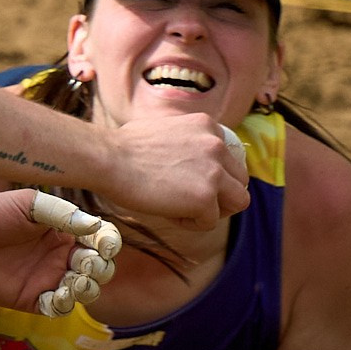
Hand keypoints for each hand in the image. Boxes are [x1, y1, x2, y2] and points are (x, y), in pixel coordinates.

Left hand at [0, 189, 105, 312]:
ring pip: (84, 291)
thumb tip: (95, 225)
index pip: (99, 240)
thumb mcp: (30, 205)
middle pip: (98, 269)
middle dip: (99, 268)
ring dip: (87, 288)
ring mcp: (47, 279)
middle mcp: (60, 257)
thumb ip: (63, 215)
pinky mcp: (31, 299)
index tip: (104, 245)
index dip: (108, 243)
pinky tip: (55, 294)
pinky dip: (64, 304)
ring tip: (73, 281)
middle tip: (83, 264)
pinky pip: (58, 308)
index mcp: (64, 232)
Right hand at [101, 114, 247, 231]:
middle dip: (222, 195)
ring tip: (187, 211)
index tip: (194, 183)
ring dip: (215, 210)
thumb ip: (186, 141)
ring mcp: (214, 171)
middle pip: (241, 179)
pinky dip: (191, 223)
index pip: (230, 157)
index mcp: (208, 126)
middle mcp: (217, 145)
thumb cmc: (124, 147)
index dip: (216, 174)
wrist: (109, 159)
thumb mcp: (166, 129)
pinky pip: (210, 221)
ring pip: (238, 201)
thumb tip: (189, 160)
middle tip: (195, 203)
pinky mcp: (205, 197)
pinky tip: (169, 214)